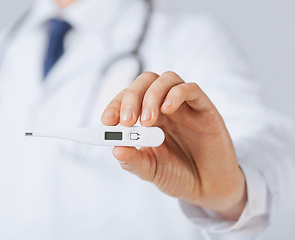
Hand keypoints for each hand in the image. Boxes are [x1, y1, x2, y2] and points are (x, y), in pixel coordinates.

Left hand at [101, 72, 246, 219]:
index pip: (128, 99)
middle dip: (131, 98)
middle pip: (145, 82)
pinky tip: (167, 110)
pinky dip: (176, 94)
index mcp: (148, 118)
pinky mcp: (205, 109)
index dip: (115, 105)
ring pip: (166, 79)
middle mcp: (164, 108)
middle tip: (126, 120)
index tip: (107, 120)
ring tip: (147, 121)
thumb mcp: (151, 170)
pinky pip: (191, 89)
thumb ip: (133, 161)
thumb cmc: (178, 175)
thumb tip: (115, 149)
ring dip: (152, 95)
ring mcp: (185, 107)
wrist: (208, 188)